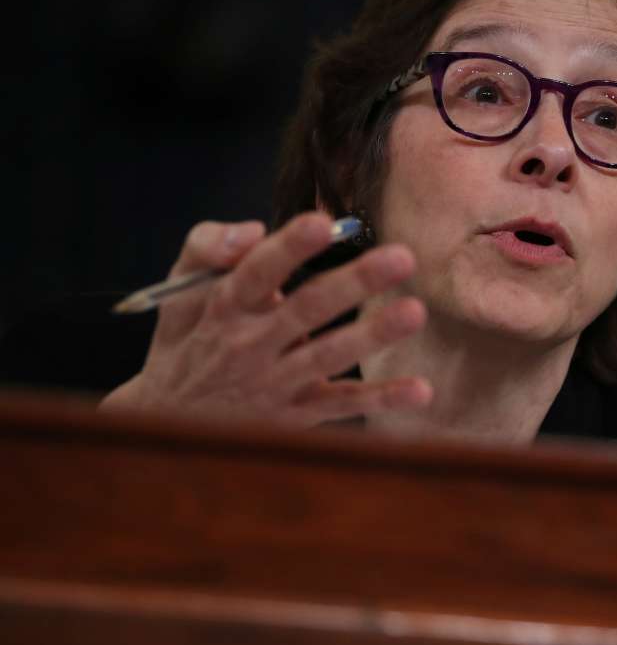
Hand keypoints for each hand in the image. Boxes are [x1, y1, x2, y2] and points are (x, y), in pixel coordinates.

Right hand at [101, 212, 430, 425]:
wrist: (168, 421)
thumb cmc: (186, 340)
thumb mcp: (179, 291)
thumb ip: (206, 247)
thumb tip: (252, 228)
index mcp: (224, 306)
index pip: (257, 272)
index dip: (288, 248)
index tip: (322, 224)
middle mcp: (251, 344)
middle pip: (306, 310)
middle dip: (355, 283)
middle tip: (401, 257)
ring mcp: (276, 382)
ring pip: (329, 356)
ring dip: (373, 334)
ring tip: (414, 312)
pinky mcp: (298, 412)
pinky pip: (344, 406)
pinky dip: (382, 399)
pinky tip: (421, 390)